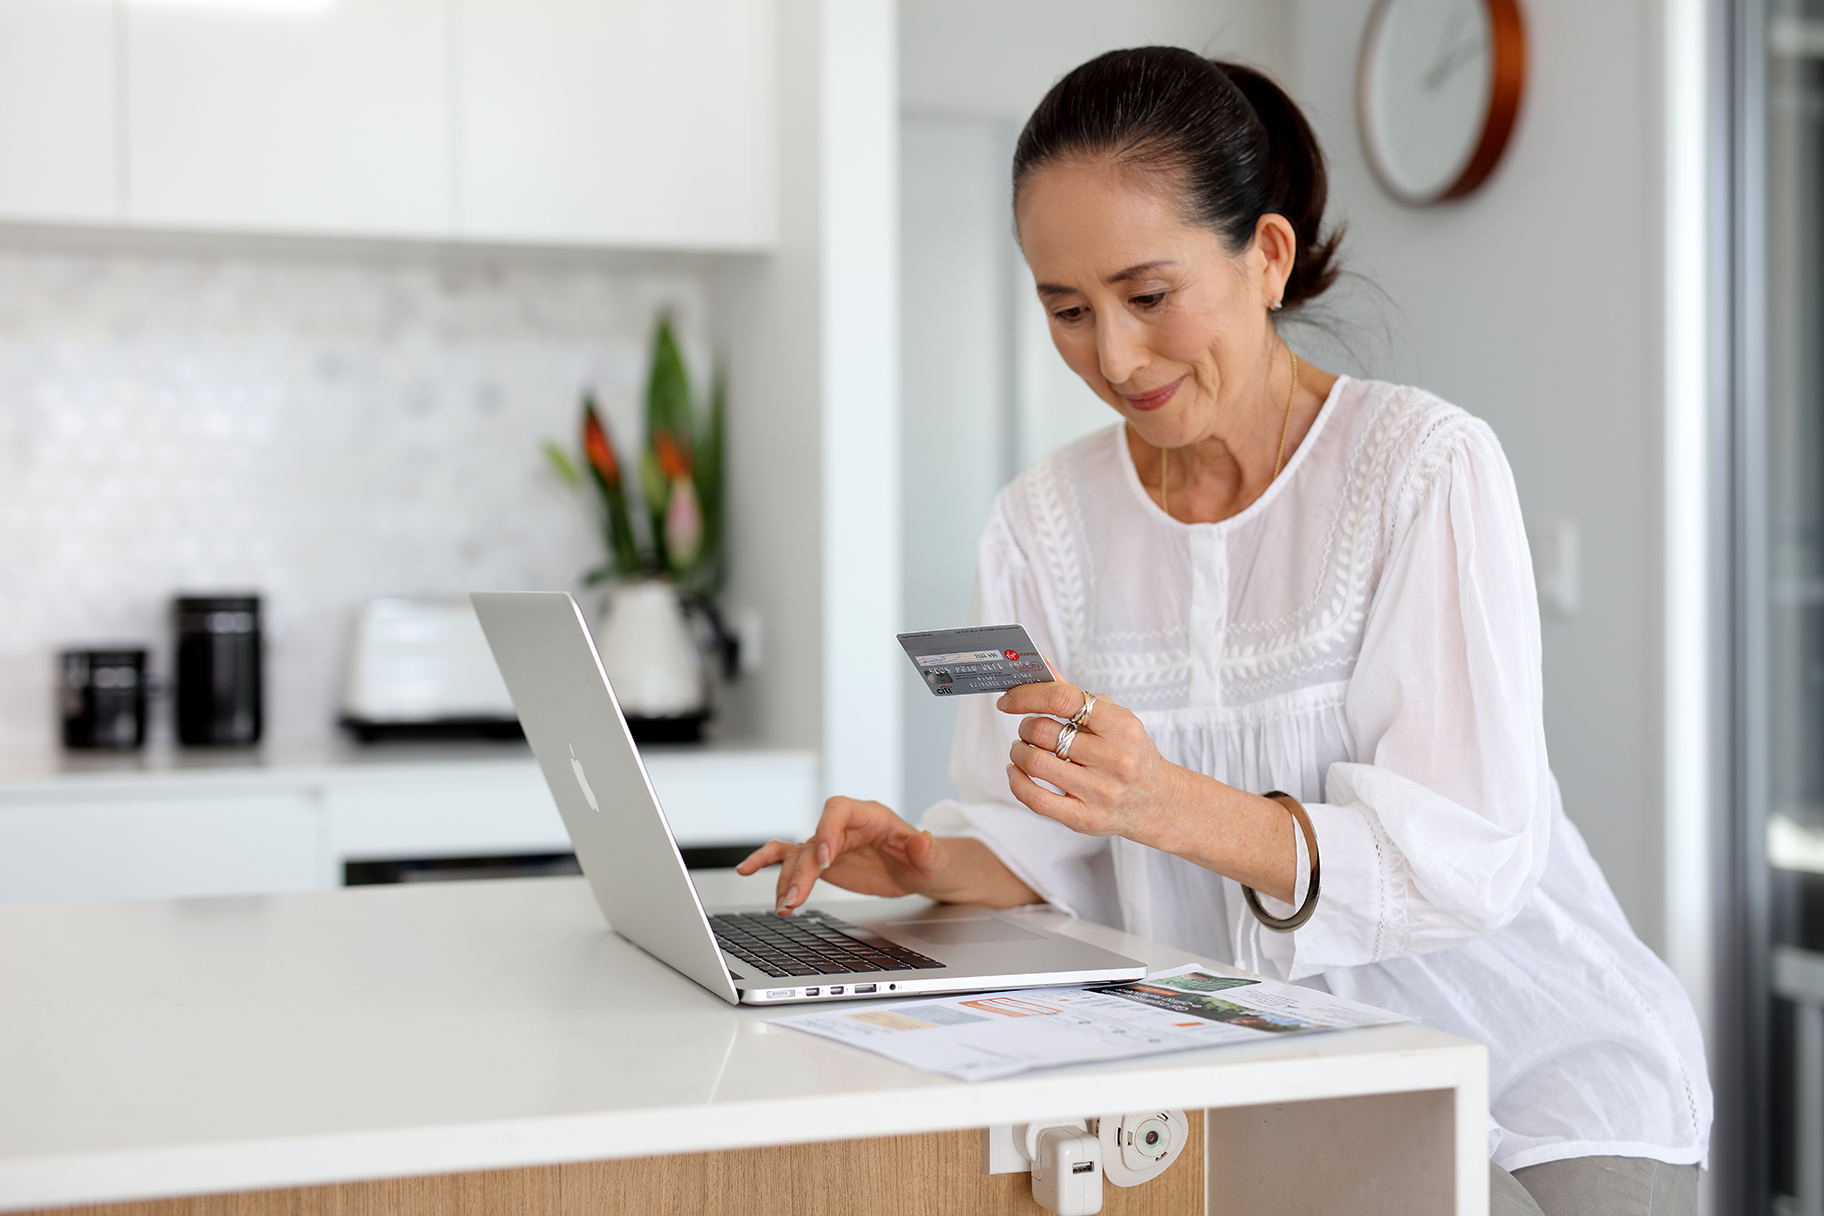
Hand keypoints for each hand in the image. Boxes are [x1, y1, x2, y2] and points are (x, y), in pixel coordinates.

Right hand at [735, 797, 951, 915]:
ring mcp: (829, 844)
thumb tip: (923, 839)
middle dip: (803, 871)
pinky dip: (770, 866)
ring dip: (787, 879)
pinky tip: (747, 871)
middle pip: (813, 841)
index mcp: (869, 816)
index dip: (826, 831)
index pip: (838, 811)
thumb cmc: (926, 860)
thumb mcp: (932, 858)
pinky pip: (791, 859)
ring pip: (798, 855)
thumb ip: (926, 850)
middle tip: (796, 898)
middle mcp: (843, 827)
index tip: (824, 860)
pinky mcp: (821, 861)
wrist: (917, 871)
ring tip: (784, 905)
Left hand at [1000, 680, 1185, 842]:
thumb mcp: (1115, 719)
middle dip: (1025, 727)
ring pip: (1034, 763)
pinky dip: (1016, 781)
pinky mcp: (1084, 818)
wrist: (1159, 802)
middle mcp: (1113, 759)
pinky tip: (1017, 772)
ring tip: (1023, 749)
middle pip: (1044, 732)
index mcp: (1121, 726)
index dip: (1027, 695)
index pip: (1063, 699)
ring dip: (1018, 752)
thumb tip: (1041, 666)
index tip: (1009, 699)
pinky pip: (1035, 798)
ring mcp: (1099, 791)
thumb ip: (1076, 696)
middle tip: (1027, 729)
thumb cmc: (1131, 754)